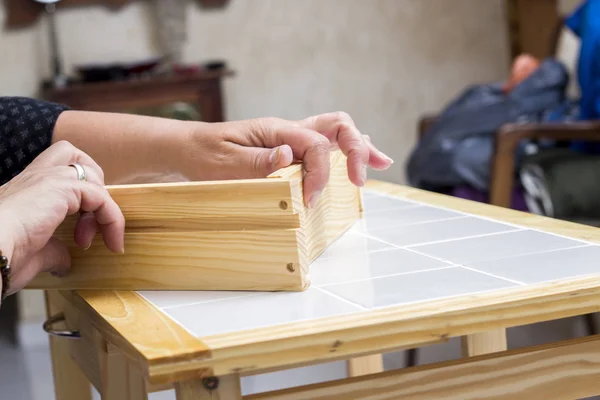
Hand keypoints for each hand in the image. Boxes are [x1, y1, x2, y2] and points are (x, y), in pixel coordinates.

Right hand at [0, 141, 124, 295]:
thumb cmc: (2, 257)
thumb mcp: (35, 253)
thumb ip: (54, 250)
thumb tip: (64, 260)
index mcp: (25, 190)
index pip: (58, 173)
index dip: (81, 202)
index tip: (82, 239)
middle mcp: (34, 177)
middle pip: (73, 156)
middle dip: (93, 185)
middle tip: (92, 222)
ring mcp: (47, 178)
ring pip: (90, 173)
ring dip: (104, 208)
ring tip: (94, 240)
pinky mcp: (61, 186)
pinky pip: (102, 197)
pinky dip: (113, 219)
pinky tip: (111, 242)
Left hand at [182, 112, 392, 206]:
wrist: (188, 149)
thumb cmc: (204, 155)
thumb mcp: (224, 162)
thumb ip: (258, 159)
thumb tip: (288, 155)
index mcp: (276, 130)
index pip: (314, 144)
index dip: (320, 173)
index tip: (311, 200)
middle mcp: (289, 131)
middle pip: (336, 126)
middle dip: (355, 150)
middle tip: (360, 179)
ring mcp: (291, 139)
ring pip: (335, 134)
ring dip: (359, 147)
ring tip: (381, 162)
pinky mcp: (290, 151)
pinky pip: (324, 147)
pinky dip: (345, 153)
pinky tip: (359, 163)